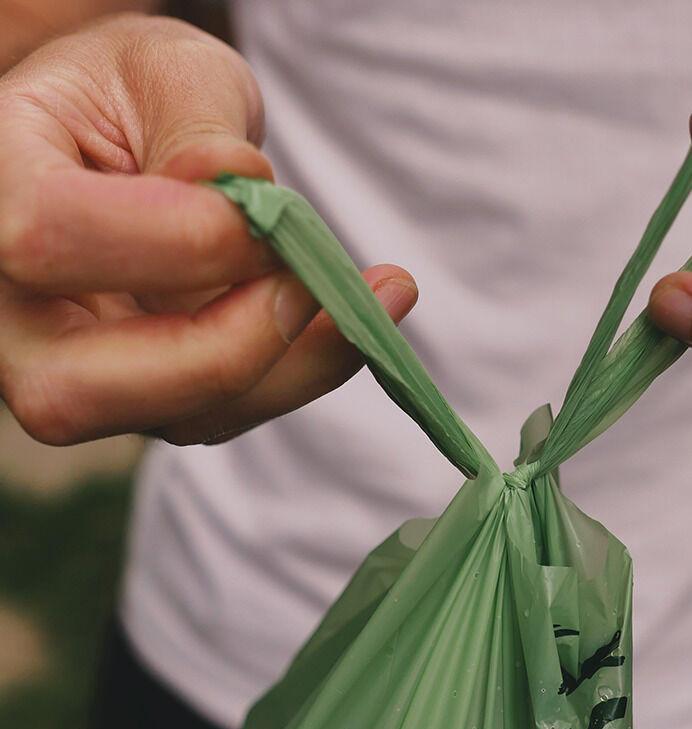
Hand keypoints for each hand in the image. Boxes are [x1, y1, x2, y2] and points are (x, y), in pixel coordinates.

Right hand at [0, 14, 416, 444]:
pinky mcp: (143, 395)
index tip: (272, 215)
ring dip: (292, 366)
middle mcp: (10, 307)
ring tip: (378, 294)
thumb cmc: (137, 97)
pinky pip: (223, 413)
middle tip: (318, 289)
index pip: (55, 239)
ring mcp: (72, 366)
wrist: (129, 147)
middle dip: (224, 351)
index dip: (181, 241)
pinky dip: (301, 372)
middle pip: (76, 390)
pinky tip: (355, 316)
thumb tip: (235, 186)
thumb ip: (197, 122)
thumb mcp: (166, 70)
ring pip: (171, 418)